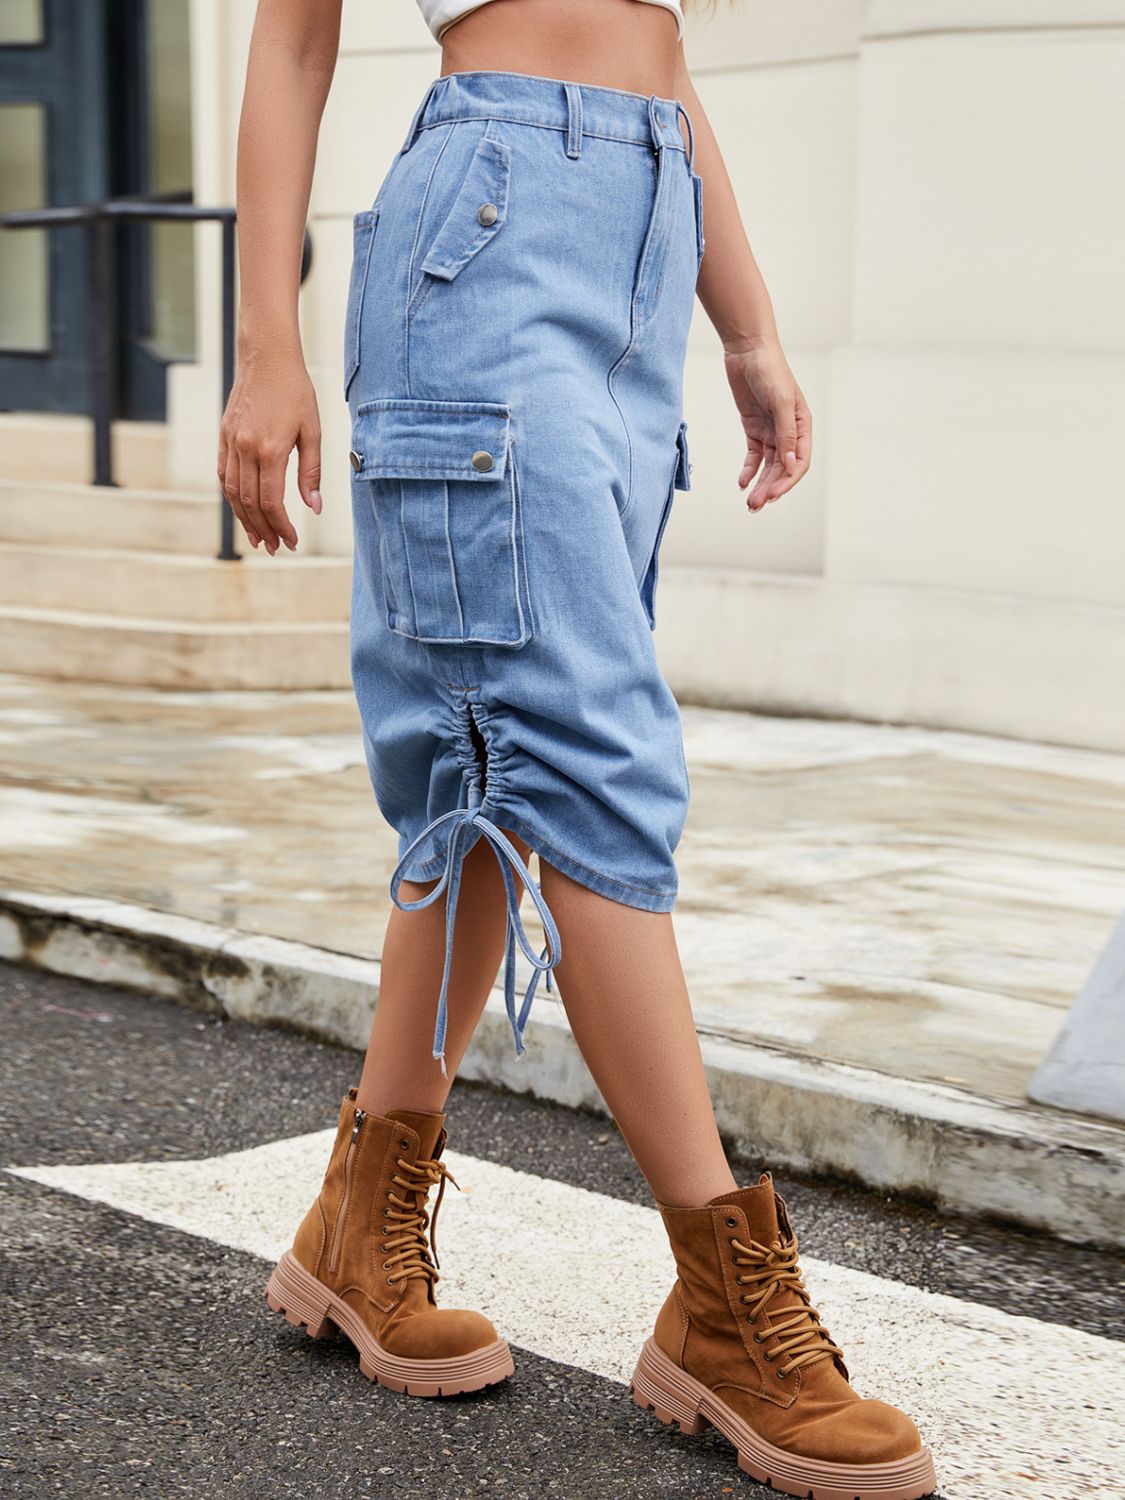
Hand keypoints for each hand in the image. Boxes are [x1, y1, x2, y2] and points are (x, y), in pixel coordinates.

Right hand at [217, 345, 322, 552]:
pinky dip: (232, 496)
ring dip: (245, 519)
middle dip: (264, 529)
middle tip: (277, 547)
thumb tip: (313, 508)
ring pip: (232, 492)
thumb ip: (311, 472)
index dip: (282, 526)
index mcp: (271, 450)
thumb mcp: (312, 431)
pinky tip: (242, 509)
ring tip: (259, 538)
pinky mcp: (224, 436)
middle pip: (249, 503)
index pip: (272, 502)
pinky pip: (224, 474)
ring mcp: (231, 442)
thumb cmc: (296, 391)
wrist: (267, 357)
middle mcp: (246, 449)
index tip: (292, 542)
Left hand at [723, 337, 811, 511]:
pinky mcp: (753, 429)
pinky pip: (753, 456)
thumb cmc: (769, 370)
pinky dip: (748, 471)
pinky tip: (742, 483)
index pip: (799, 462)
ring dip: (760, 485)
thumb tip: (791, 464)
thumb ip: (786, 433)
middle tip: (756, 506)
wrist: (746, 349)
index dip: (787, 482)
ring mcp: (771, 431)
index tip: (773, 496)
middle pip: (782, 469)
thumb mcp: (780, 401)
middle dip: (770, 488)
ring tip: (750, 503)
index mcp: (803, 425)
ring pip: (767, 466)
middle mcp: (789, 431)